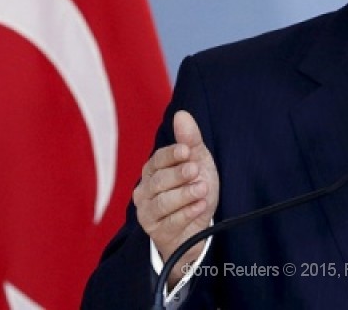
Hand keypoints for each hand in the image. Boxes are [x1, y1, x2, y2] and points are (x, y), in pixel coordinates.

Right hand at [133, 110, 218, 287]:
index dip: (171, 155)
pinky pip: (169, 223)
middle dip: (179, 175)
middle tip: (196, 171)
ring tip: (202, 189)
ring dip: (184, 194)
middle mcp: (145, 190)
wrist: (199, 226)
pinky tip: (200, 207)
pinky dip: (186, 214)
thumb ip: (190, 140)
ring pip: (162, 202)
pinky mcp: (157, 232)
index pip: (157, 160)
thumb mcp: (198, 162)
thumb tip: (181, 114)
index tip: (186, 151)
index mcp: (153, 170)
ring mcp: (148, 212)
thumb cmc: (195, 189)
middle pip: (158, 181)